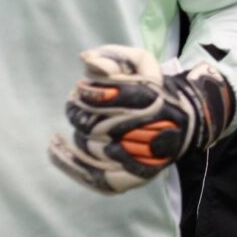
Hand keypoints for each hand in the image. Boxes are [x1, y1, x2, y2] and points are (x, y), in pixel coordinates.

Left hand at [49, 45, 236, 193]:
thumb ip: (115, 56)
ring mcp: (133, 160)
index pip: (107, 97)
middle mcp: (142, 133)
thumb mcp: (143, 65)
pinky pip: (89, 174)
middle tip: (77, 101)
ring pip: (87, 144)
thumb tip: (85, 59)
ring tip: (79, 119)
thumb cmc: (154, 92)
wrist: (182, 128)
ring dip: (78, 129)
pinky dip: (67, 161)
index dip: (89, 93)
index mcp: (149, 101)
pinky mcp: (126, 179)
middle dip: (79, 109)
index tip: (82, 87)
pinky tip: (53, 146)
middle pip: (91, 123)